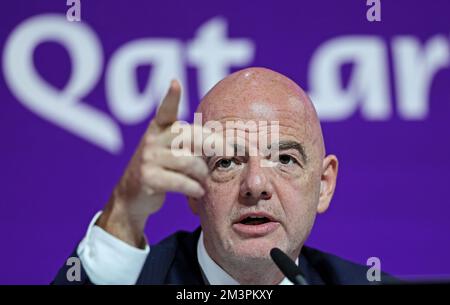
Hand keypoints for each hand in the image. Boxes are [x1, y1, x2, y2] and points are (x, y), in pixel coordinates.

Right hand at [97, 80, 207, 247]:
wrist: (132, 197)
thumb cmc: (161, 170)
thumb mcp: (170, 151)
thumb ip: (189, 143)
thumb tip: (222, 144)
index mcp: (158, 129)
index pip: (166, 110)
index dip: (171, 97)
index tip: (175, 83)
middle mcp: (152, 140)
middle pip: (191, 136)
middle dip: (214, 144)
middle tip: (229, 152)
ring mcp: (148, 159)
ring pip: (189, 162)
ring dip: (203, 173)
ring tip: (204, 180)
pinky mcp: (148, 179)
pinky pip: (181, 181)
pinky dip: (195, 188)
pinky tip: (199, 191)